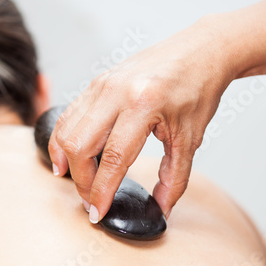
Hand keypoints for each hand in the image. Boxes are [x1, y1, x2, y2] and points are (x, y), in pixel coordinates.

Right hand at [49, 15, 232, 221]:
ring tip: (80, 182)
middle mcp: (117, 91)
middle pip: (80, 146)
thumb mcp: (190, 139)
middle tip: (91, 201)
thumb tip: (161, 208)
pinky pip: (70, 115)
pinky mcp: (97, 81)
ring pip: (67, 130)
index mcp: (144, 105)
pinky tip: (69, 157)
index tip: (98, 213)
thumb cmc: (197, 90)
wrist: (200, 52)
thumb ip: (174, 179)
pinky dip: (65, 140)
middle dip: (82, 181)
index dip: (101, 191)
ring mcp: (103, 84)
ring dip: (68, 162)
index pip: (113, 158)